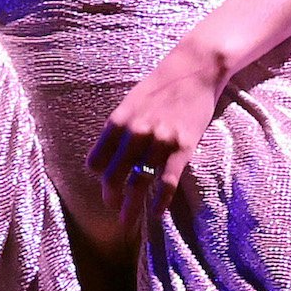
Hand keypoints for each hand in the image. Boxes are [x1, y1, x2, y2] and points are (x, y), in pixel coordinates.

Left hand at [90, 41, 226, 228]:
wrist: (194, 69)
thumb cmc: (161, 85)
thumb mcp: (130, 102)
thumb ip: (119, 129)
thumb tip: (110, 156)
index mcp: (117, 122)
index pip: (96, 162)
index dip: (99, 176)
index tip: (107, 182)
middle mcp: (134, 133)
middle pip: (113, 177)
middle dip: (111, 198)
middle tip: (113, 209)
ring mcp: (159, 142)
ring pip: (138, 184)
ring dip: (131, 207)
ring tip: (126, 221)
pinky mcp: (182, 148)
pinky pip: (167, 182)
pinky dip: (160, 201)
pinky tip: (156, 213)